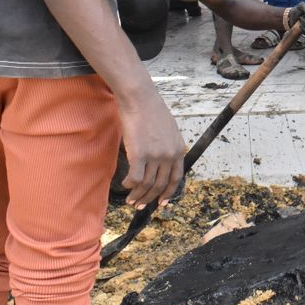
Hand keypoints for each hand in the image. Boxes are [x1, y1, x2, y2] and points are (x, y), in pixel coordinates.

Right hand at [117, 88, 184, 209]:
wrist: (140, 98)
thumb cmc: (151, 110)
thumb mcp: (169, 130)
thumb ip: (168, 147)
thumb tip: (161, 162)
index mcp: (179, 149)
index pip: (176, 178)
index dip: (168, 193)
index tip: (161, 203)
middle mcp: (169, 155)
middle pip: (160, 185)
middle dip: (149, 199)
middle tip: (139, 206)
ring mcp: (155, 155)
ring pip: (146, 184)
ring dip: (137, 195)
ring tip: (130, 200)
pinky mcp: (139, 154)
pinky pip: (135, 178)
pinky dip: (129, 185)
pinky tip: (124, 185)